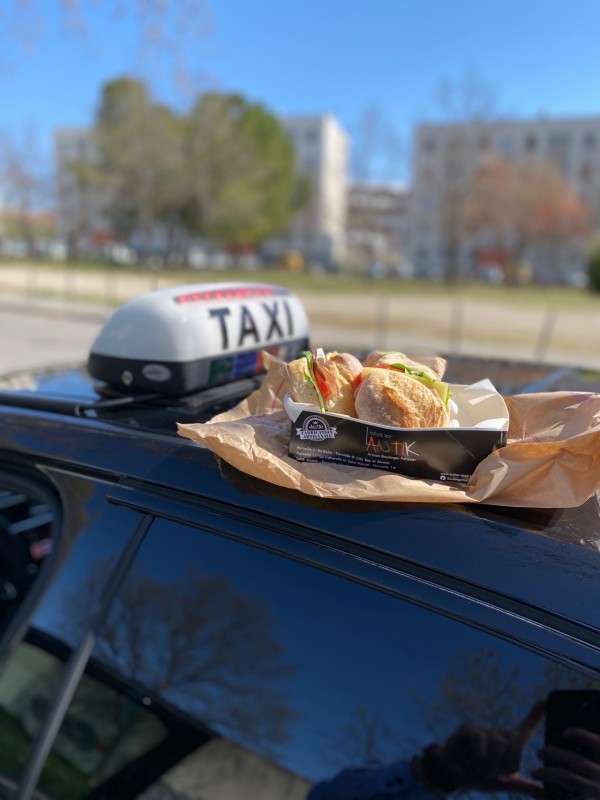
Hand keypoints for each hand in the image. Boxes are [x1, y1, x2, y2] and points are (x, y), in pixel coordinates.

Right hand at [413, 700, 545, 797]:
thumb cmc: (480, 777)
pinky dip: (478, 757)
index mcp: (509, 746)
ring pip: (499, 743)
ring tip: (481, 769)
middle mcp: (499, 735)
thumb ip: (523, 786)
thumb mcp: (503, 784)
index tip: (546, 701)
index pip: (526, 729)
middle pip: (516, 741)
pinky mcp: (469, 729)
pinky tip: (470, 763)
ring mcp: (484, 730)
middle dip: (508, 763)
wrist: (453, 776)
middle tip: (496, 773)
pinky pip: (481, 741)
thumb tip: (544, 794)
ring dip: (491, 764)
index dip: (536, 715)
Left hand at [534, 728, 599, 798]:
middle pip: (576, 761)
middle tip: (539, 752)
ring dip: (548, 772)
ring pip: (567, 777)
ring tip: (535, 771)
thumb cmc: (596, 794)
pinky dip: (549, 796)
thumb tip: (566, 745)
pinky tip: (541, 795)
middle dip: (555, 754)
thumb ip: (591, 766)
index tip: (564, 732)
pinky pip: (563, 797)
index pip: (598, 744)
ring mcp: (596, 793)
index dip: (581, 735)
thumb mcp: (597, 779)